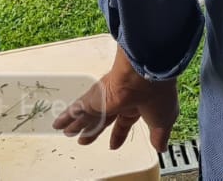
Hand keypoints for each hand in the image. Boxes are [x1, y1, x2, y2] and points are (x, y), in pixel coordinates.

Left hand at [53, 46, 178, 151]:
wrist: (146, 74)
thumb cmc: (158, 95)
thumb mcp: (163, 121)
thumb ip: (158, 135)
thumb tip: (160, 147)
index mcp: (138, 106)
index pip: (124, 122)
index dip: (118, 134)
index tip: (113, 144)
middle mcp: (120, 101)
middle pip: (103, 119)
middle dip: (93, 130)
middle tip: (83, 139)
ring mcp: (106, 99)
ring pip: (88, 115)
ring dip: (77, 124)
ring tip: (67, 132)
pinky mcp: (94, 98)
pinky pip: (77, 110)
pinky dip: (68, 117)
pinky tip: (59, 123)